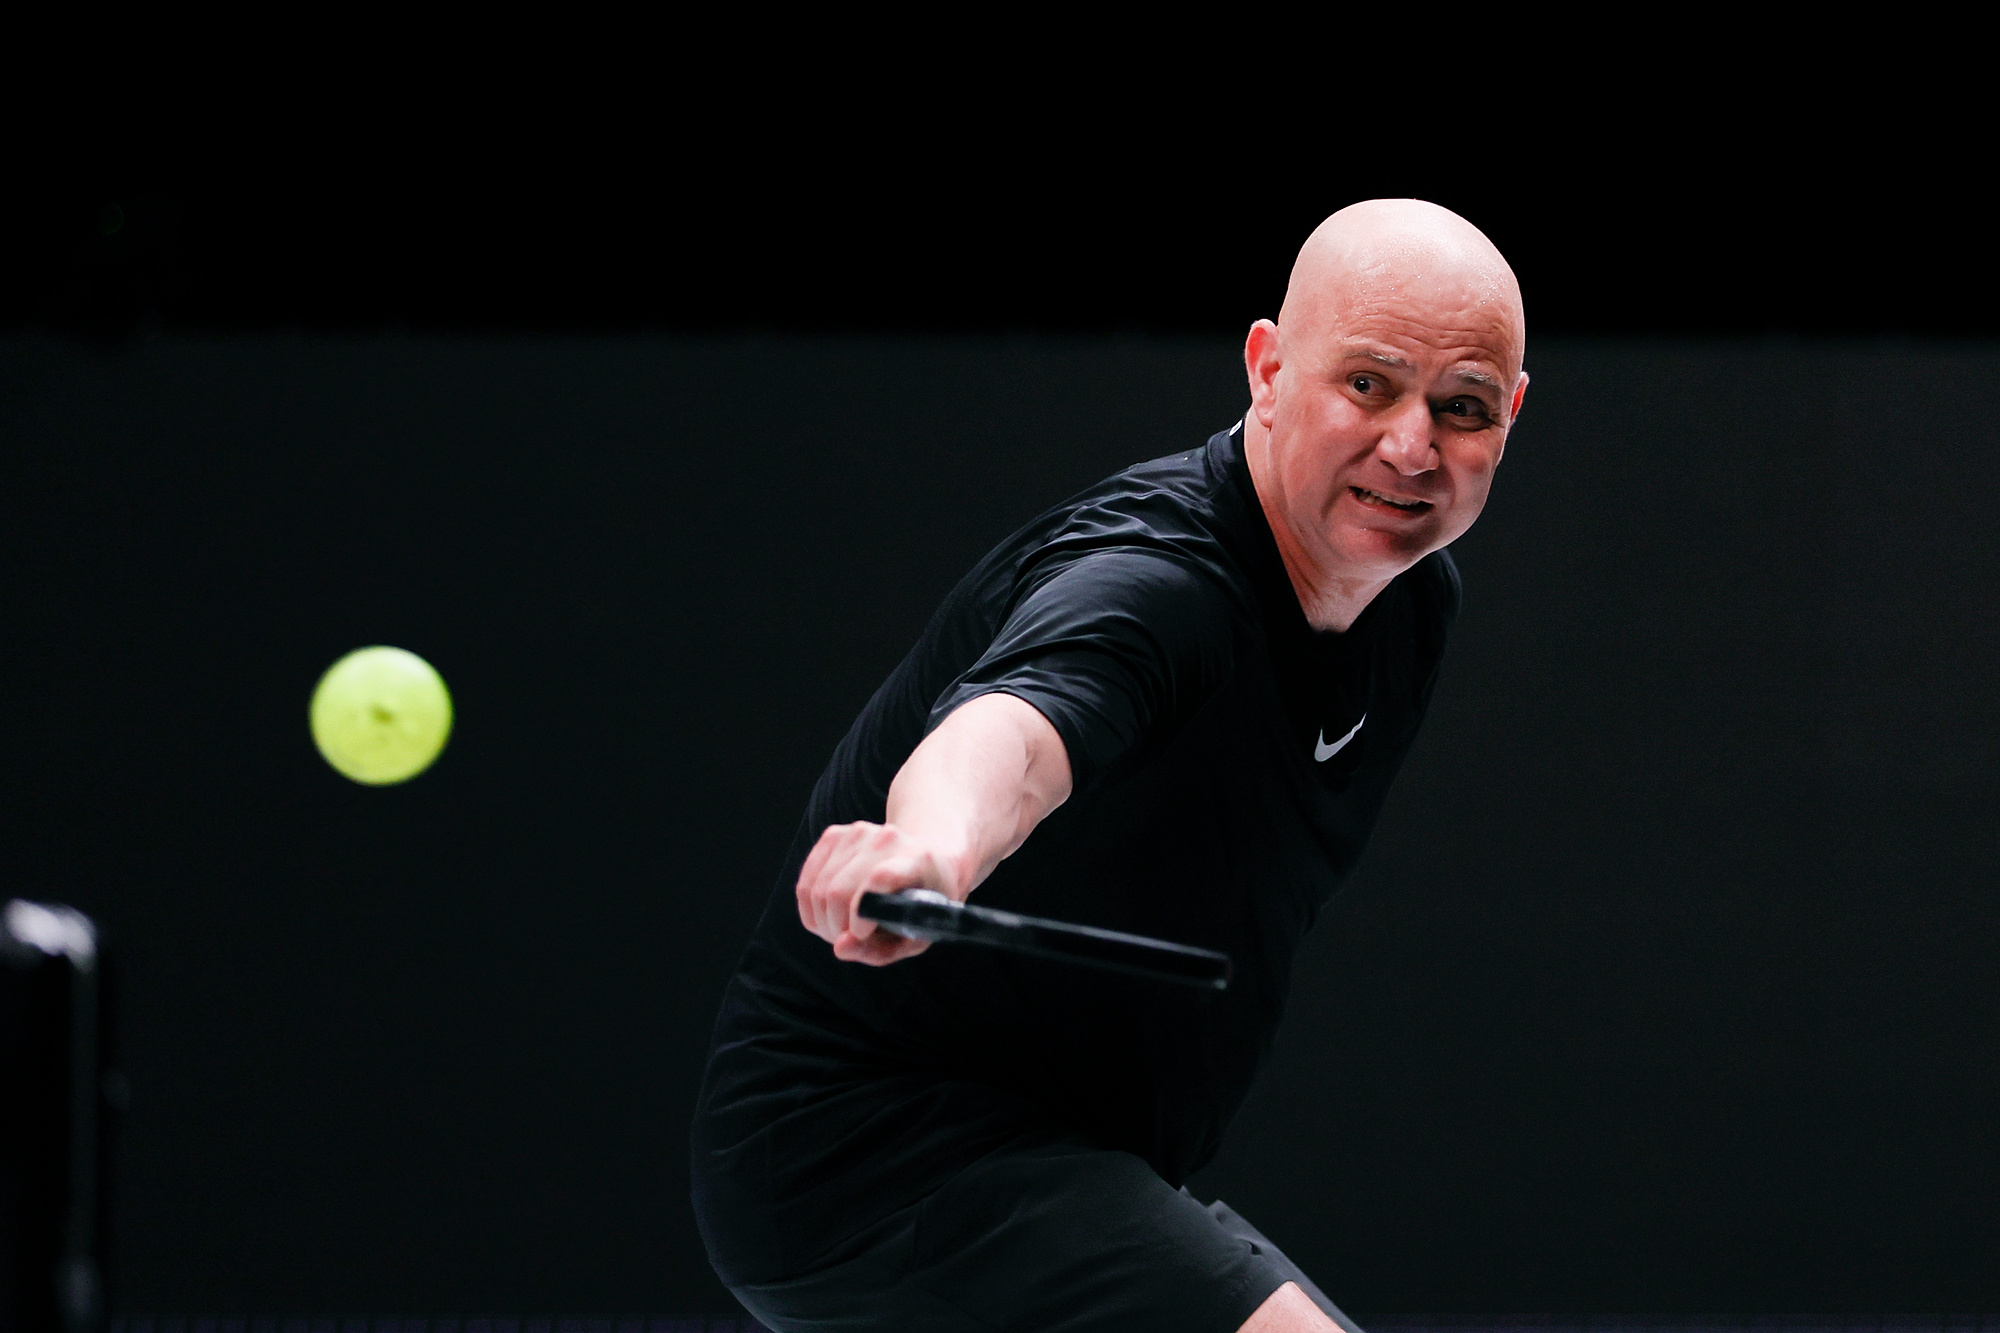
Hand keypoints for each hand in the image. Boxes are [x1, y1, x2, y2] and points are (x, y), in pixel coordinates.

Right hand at [795, 821, 960, 965]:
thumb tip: (839, 947)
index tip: (860, 932)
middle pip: (839, 890)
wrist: (923, 862)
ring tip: (841, 929)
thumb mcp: (911, 939)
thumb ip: (878, 950)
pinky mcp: (835, 834)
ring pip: (818, 890)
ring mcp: (860, 832)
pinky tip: (829, 915)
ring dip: (823, 922)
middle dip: (835, 928)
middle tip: (848, 940)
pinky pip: (805, 883)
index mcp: (919, 862)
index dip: (861, 910)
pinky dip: (810, 909)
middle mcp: (889, 840)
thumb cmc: (918, 908)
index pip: (883, 876)